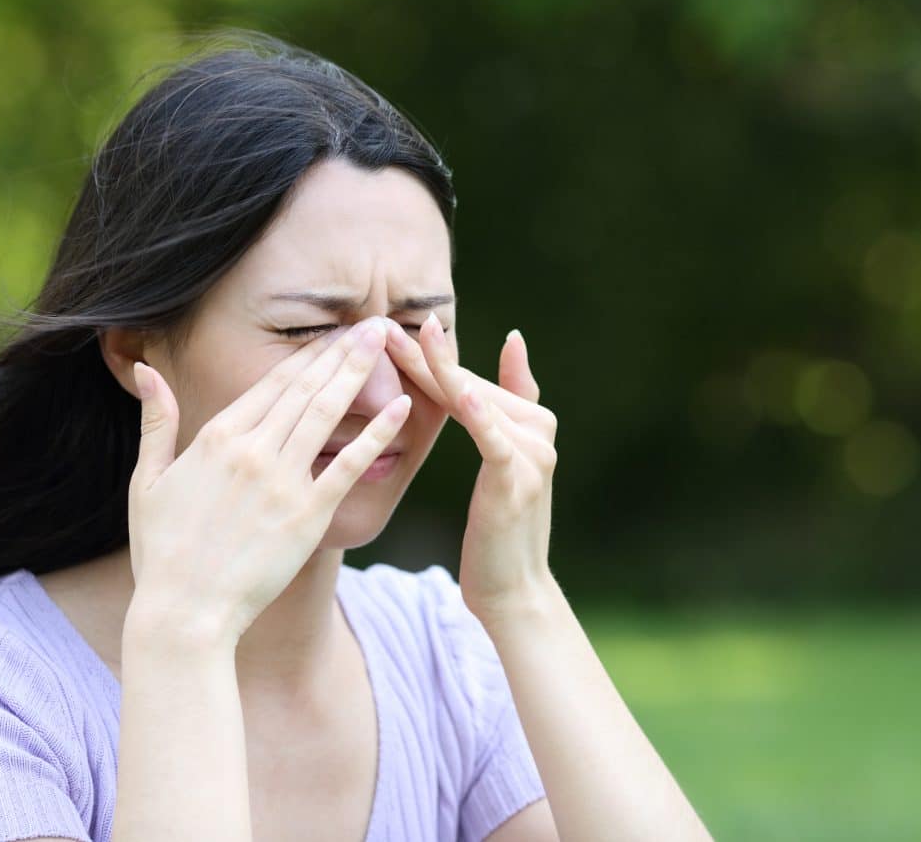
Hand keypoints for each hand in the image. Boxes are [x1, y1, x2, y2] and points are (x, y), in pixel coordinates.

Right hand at [127, 316, 409, 644]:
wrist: (184, 613)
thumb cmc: (163, 552)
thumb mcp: (147, 481)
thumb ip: (156, 421)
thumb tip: (146, 370)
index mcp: (216, 437)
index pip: (272, 381)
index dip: (308, 354)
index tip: (334, 332)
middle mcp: (251, 450)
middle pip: (305, 387)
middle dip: (342, 349)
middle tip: (375, 322)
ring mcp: (281, 481)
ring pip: (327, 412)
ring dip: (359, 372)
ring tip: (387, 340)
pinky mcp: (307, 515)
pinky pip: (348, 464)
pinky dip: (376, 432)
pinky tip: (401, 406)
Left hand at [383, 314, 558, 623]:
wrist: (513, 591)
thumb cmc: (500, 530)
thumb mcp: (502, 463)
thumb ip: (504, 404)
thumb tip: (514, 339)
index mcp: (532, 421)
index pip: (470, 381)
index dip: (431, 356)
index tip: (393, 327)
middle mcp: (538, 431)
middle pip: (469, 387)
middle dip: (424, 358)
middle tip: (382, 328)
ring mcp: (532, 454)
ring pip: (475, 404)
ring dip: (439, 372)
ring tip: (407, 340)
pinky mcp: (518, 480)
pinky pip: (493, 440)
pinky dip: (479, 415)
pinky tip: (460, 392)